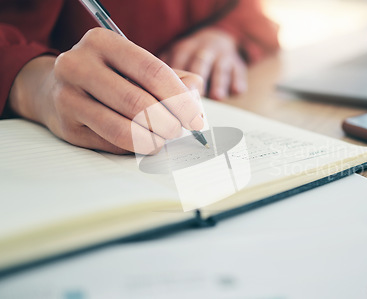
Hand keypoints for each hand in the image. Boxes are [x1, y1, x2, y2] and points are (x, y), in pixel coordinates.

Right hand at [8, 28, 204, 154]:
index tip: (194, 119)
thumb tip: (195, 98)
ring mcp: (67, 95)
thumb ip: (173, 78)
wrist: (54, 88)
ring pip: (122, 128)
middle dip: (168, 123)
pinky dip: (133, 146)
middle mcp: (78, 64)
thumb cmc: (108, 77)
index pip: (153, 72)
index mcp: (103, 42)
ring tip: (161, 139)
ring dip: (152, 139)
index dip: (180, 99)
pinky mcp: (66, 125)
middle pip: (138, 102)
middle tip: (178, 131)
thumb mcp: (138, 67)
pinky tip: (140, 140)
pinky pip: (110, 142)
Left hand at [160, 28, 246, 99]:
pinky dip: (238, 81)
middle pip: (199, 64)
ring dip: (218, 82)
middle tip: (190, 99)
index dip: (173, 79)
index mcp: (183, 49)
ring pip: (220, 68)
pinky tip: (236, 90)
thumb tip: (150, 96)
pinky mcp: (237, 65)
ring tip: (216, 97)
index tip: (168, 97)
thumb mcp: (175, 57)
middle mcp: (203, 51)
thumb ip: (164, 72)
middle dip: (196, 81)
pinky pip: (239, 72)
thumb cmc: (191, 57)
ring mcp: (222, 57)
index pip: (177, 62)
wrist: (219, 38)